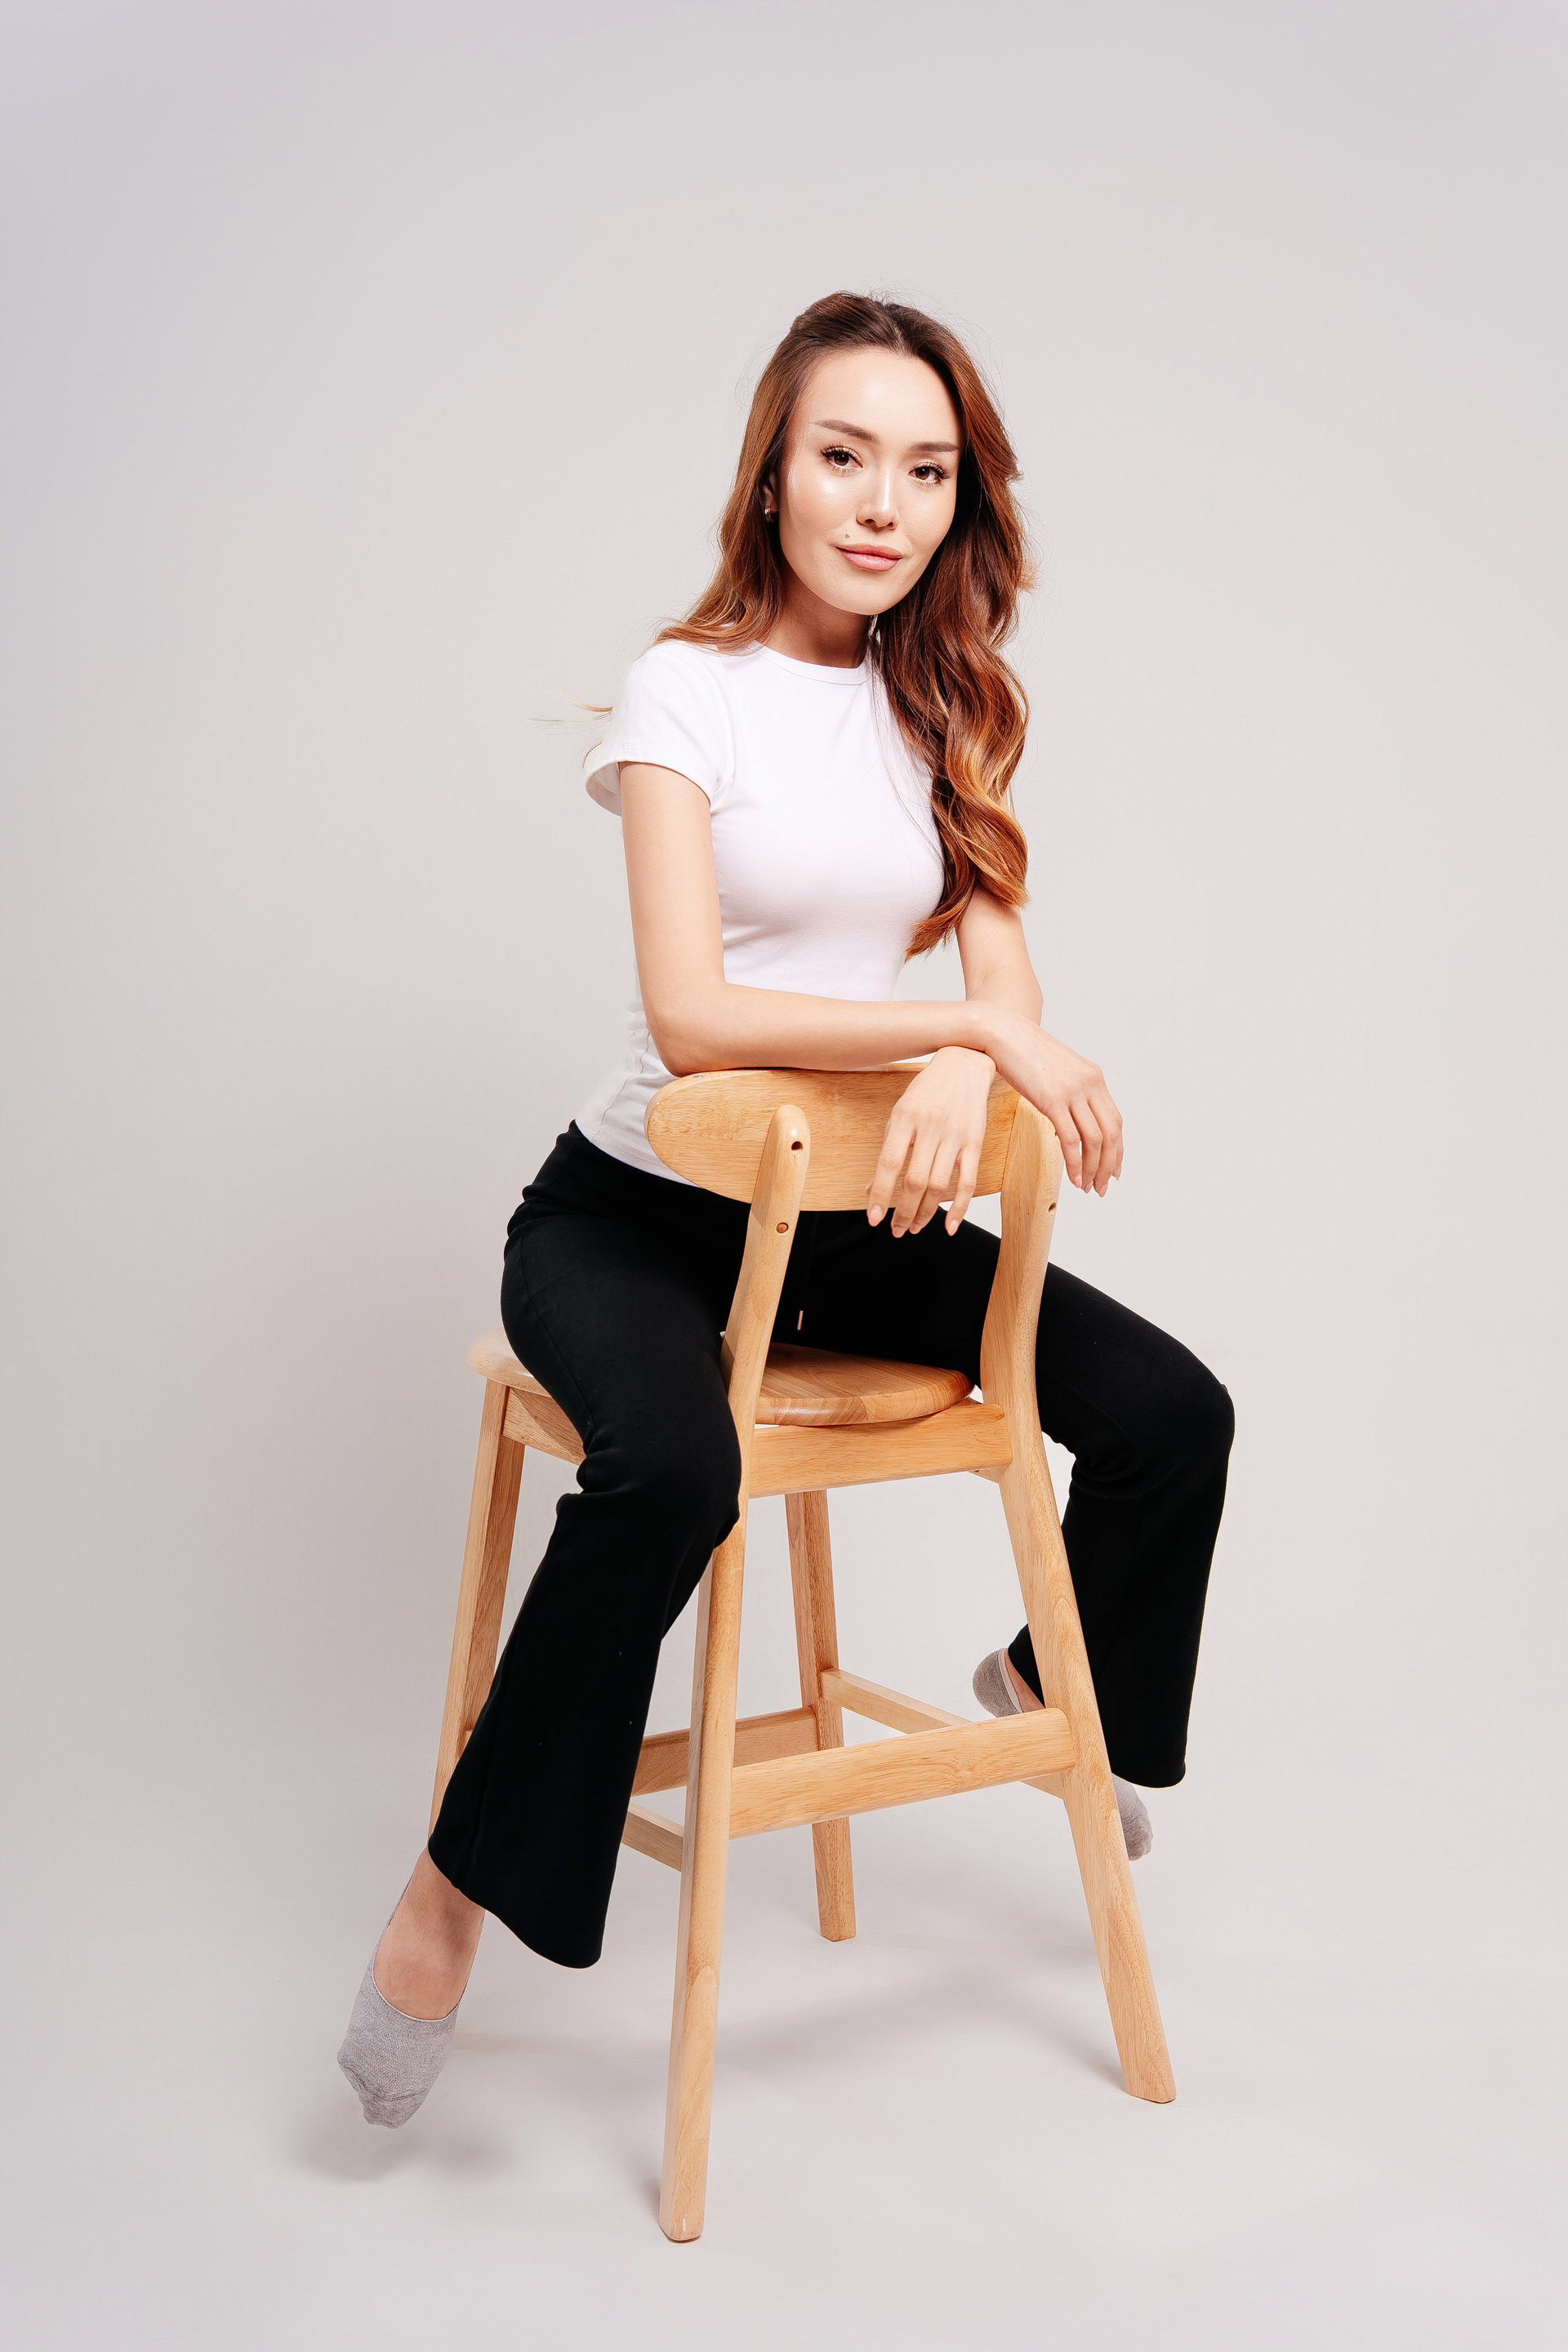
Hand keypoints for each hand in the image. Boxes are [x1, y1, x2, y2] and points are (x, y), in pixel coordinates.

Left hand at [866, 1047, 995, 1236]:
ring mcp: (955, 1136)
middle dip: (904, 1212)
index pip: (889, 1164)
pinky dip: (959, 1208)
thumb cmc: (927, 1090)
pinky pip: (968, 1182)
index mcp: (906, 1118)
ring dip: (926, 1213)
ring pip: (939, 1185)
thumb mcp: (900, 1113)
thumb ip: (888, 1149)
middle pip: (915, 1181)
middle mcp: (930, 1128)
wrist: (965, 1064)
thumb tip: (871, 1189)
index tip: (873, 1218)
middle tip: (896, 1230)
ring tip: (915, 1227)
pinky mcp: (974, 1143)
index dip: (880, 1194)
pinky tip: (949, 1226)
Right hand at [978, 1012, 1124, 1193]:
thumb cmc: (1024, 1053)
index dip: (1117, 1150)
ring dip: (1093, 1169)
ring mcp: (1073, 1091)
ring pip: (1094, 1140)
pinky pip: (1071, 1139)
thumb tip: (1068, 1125)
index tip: (1113, 1170)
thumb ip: (1069, 1095)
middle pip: (1111, 1134)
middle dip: (1109, 1165)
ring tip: (1087, 1187)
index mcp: (1094, 1077)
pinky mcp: (1053, 1100)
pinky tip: (1073, 1179)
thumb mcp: (1057, 1073)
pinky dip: (1075, 1163)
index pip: (1116, 1121)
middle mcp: (1090, 1084)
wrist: (1003, 1032)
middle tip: (1102, 1187)